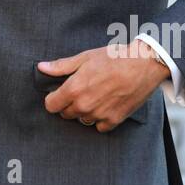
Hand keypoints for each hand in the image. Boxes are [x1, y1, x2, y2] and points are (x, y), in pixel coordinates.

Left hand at [37, 40, 170, 131]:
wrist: (143, 65)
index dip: (53, 98)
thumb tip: (42, 67)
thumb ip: (61, 66)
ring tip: (95, 95)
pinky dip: (100, 118)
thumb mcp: (85, 57)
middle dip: (69, 104)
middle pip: (66, 114)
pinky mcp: (114, 120)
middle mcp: (84, 105)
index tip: (59, 93)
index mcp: (74, 89)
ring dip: (85, 111)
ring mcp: (99, 115)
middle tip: (81, 90)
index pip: (51, 105)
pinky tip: (105, 104)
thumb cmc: (114, 58)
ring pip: (82, 120)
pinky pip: (99, 126)